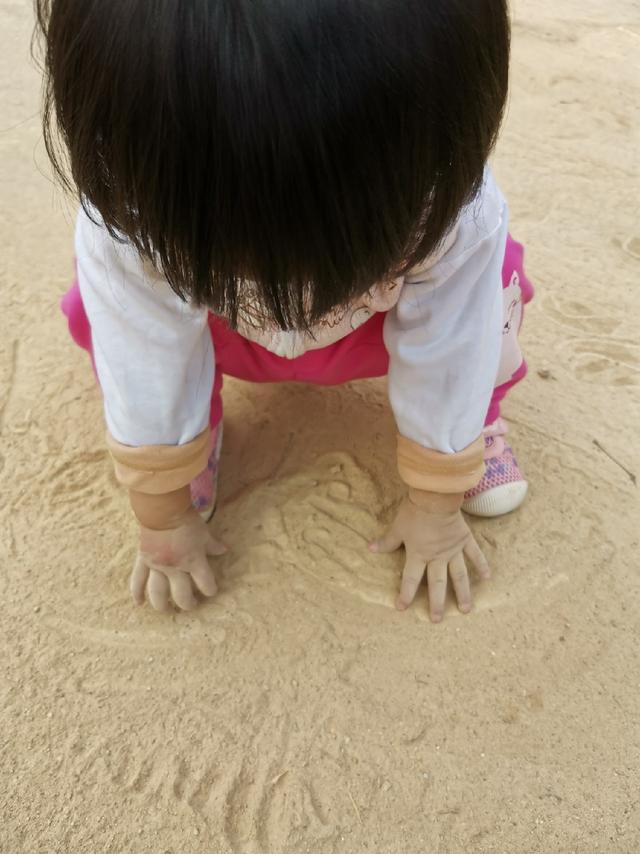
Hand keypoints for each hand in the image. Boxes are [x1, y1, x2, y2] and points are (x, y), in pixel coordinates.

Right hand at [131, 509, 226, 610]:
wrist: (163, 510)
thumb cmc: (186, 520)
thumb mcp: (204, 533)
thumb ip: (213, 545)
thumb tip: (224, 551)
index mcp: (194, 562)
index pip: (205, 584)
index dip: (210, 590)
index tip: (210, 591)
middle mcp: (175, 568)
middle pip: (182, 595)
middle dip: (187, 603)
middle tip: (190, 605)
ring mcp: (158, 566)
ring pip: (159, 593)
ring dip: (163, 605)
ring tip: (167, 610)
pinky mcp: (144, 560)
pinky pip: (138, 580)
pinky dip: (137, 593)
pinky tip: (139, 603)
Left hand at [369, 491, 489, 621]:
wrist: (435, 498)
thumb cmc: (414, 512)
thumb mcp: (398, 528)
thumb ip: (387, 541)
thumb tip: (371, 549)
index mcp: (419, 555)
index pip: (411, 579)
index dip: (406, 594)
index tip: (402, 607)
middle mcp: (437, 557)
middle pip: (437, 584)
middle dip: (436, 603)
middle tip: (437, 620)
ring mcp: (453, 550)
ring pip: (459, 576)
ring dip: (462, 593)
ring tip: (465, 609)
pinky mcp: (464, 540)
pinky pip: (475, 555)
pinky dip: (481, 565)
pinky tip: (487, 577)